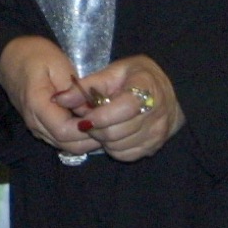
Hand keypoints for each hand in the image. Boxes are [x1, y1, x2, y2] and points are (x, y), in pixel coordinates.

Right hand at [0, 35, 99, 158]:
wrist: (9, 56)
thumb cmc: (34, 55)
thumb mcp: (58, 64)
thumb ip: (74, 90)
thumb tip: (90, 110)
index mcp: (37, 106)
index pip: (65, 131)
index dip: (87, 129)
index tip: (105, 117)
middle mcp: (34, 122)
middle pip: (66, 144)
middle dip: (90, 138)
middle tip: (110, 123)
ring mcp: (35, 127)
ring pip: (65, 146)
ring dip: (85, 140)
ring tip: (103, 124)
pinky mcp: (39, 127)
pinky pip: (60, 140)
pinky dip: (77, 138)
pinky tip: (89, 124)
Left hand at [67, 55, 183, 161]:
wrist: (168, 92)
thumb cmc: (137, 77)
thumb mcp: (113, 72)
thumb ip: (86, 86)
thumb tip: (58, 99)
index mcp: (147, 90)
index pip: (123, 109)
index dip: (99, 116)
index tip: (84, 116)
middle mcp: (157, 114)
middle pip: (117, 132)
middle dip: (95, 128)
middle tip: (88, 120)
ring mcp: (158, 133)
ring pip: (118, 146)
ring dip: (103, 138)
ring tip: (101, 125)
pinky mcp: (155, 146)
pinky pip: (126, 155)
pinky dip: (113, 147)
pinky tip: (112, 133)